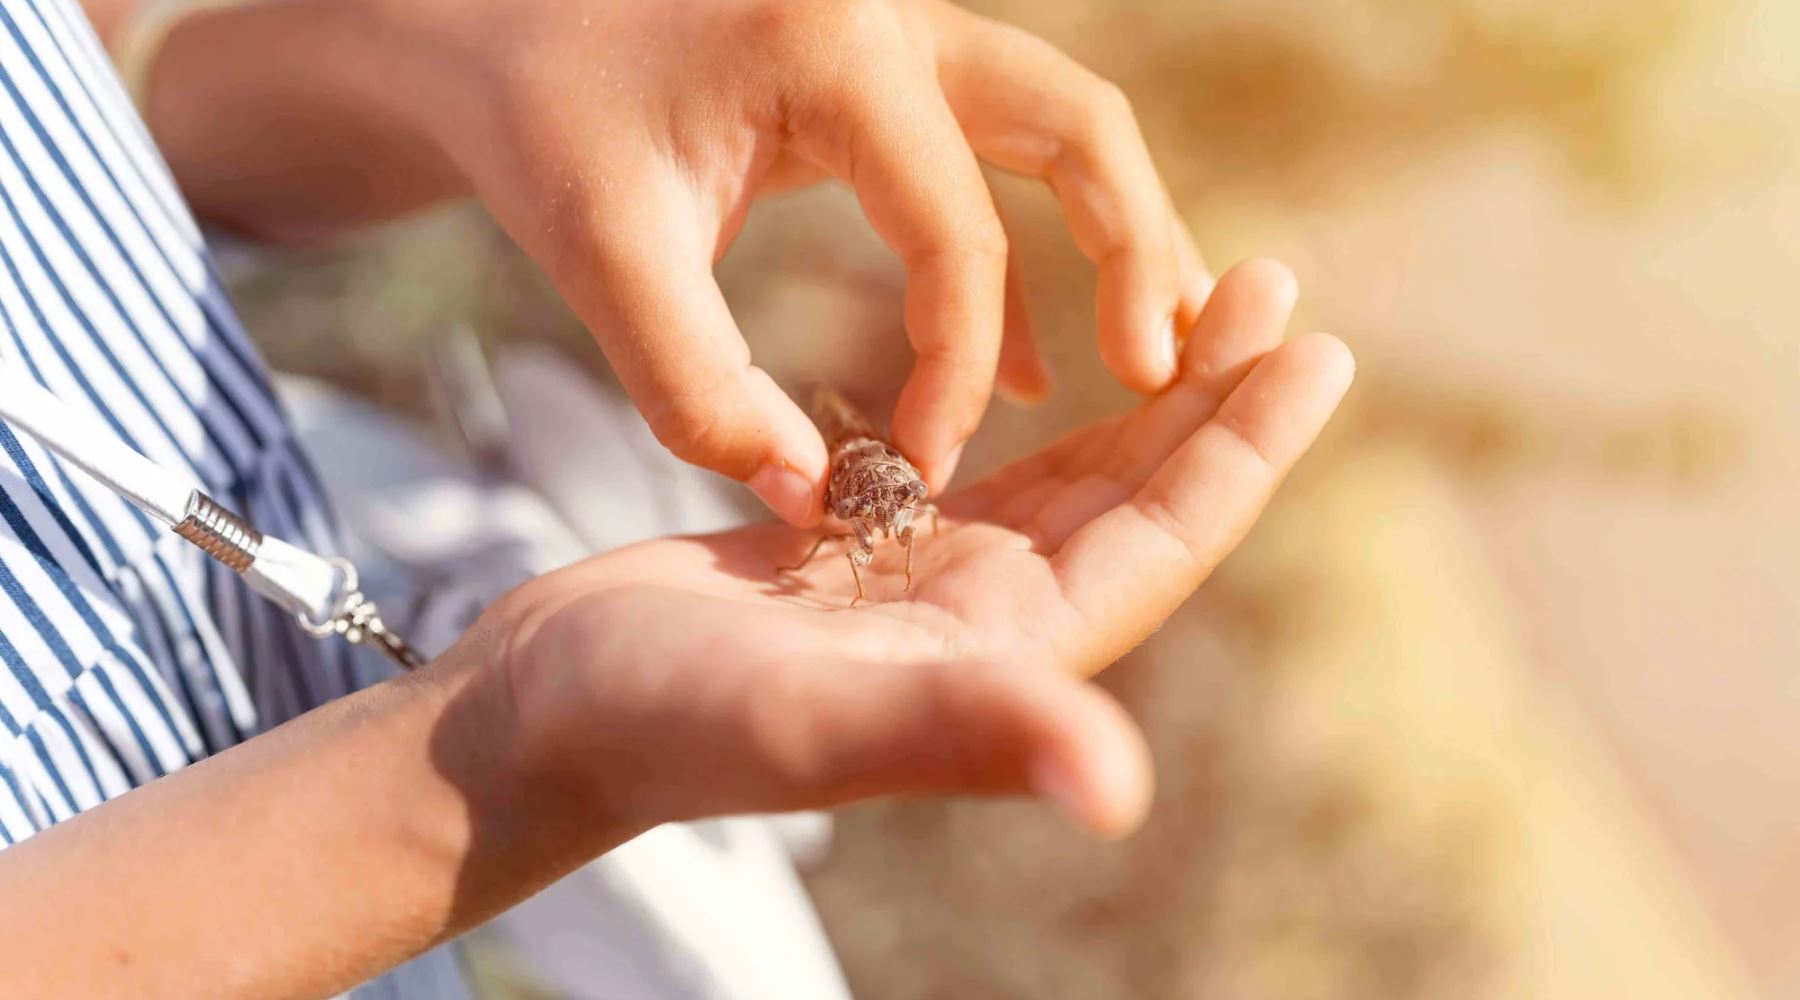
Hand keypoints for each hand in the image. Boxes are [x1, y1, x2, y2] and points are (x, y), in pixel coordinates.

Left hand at [324, 0, 1210, 521]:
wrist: (491, 18)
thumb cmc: (539, 119)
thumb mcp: (602, 252)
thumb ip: (699, 388)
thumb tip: (817, 497)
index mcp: (837, 45)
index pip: (955, 233)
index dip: (959, 367)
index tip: (926, 471)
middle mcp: (897, 17)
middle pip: (1079, 126)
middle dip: (1138, 252)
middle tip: (1169, 372)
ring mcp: (904, 30)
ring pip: (1064, 126)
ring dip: (1119, 236)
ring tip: (1158, 356)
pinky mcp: (890, 71)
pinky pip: (997, 155)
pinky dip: (1031, 248)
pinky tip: (1033, 367)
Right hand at [474, 262, 1348, 836]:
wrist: (547, 716)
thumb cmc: (659, 724)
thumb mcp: (811, 719)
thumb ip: (961, 731)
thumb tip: (1117, 790)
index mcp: (1005, 653)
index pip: (1159, 541)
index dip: (1243, 450)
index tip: (1317, 349)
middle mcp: (989, 621)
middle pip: (1133, 496)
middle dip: (1210, 396)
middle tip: (1274, 285)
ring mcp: (929, 585)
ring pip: (1067, 475)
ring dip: (1137, 392)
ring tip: (1192, 296)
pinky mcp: (867, 551)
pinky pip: (982, 464)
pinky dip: (1033, 408)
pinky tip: (1055, 357)